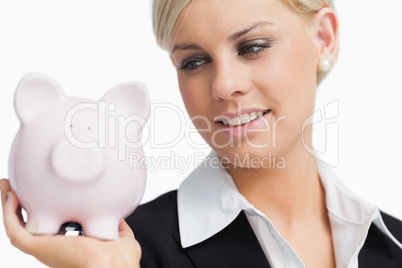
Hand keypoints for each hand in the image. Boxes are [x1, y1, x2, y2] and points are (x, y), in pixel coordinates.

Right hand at [0, 179, 140, 267]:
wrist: (113, 264)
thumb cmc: (118, 259)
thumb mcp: (120, 236)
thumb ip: (118, 226)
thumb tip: (118, 216)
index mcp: (69, 245)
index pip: (50, 226)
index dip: (42, 211)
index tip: (42, 195)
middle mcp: (53, 246)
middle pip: (29, 223)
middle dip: (20, 206)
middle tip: (15, 188)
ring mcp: (44, 248)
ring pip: (17, 226)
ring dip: (9, 206)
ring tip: (6, 187)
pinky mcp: (38, 248)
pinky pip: (16, 230)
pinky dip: (9, 213)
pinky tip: (10, 196)